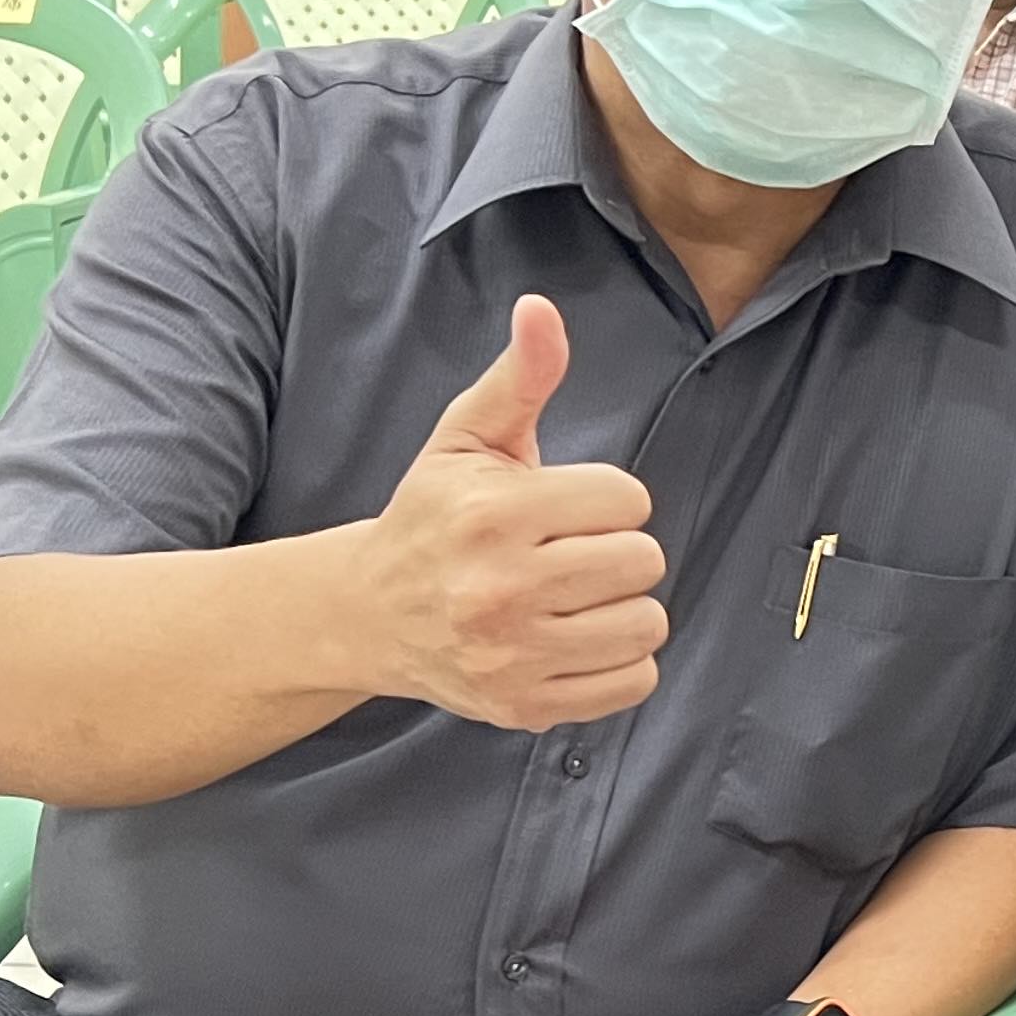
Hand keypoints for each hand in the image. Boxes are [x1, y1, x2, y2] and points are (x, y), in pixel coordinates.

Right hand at [358, 295, 667, 728]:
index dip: (606, 499)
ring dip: (624, 607)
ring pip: (647, 623)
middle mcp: (502, 589)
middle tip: (569, 553)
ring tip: (575, 596)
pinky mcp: (526, 705)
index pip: (628, 498)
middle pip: (643, 560)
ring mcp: (514, 655)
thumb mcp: (466, 440)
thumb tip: (542, 310)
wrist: (369, 613)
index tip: (563, 508)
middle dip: (617, 550)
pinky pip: (634, 682)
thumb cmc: (432, 516)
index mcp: (494, 516)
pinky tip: (577, 638)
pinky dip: (621, 662)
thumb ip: (519, 378)